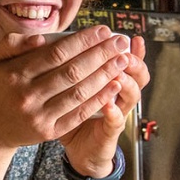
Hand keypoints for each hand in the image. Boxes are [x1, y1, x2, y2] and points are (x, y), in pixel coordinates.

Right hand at [0, 26, 140, 159]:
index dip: (83, 41)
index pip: (56, 53)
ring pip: (79, 92)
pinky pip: (78, 114)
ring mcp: (38, 116)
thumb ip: (12, 44)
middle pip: (72, 71)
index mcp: (14, 74)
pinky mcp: (48, 132)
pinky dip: (98, 99)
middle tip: (121, 42)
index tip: (103, 30)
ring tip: (123, 60)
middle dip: (101, 54)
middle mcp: (26, 95)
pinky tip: (114, 86)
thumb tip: (40, 38)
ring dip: (105, 75)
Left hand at [61, 33, 149, 176]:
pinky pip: (116, 122)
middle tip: (122, 44)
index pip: (123, 58)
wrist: (79, 148)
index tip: (115, 30)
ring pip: (131, 94)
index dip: (119, 45)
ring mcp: (117, 113)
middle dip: (127, 57)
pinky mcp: (111, 132)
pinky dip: (114, 112)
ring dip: (125, 81)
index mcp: (107, 80)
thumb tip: (45, 41)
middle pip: (133, 72)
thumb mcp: (67, 88)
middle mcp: (118, 94)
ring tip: (119, 70)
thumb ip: (63, 66)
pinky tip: (109, 105)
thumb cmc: (70, 113)